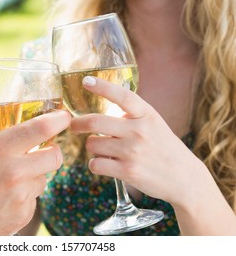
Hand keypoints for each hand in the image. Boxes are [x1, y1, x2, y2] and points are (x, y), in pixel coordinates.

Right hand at [0, 83, 70, 235]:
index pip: (41, 128)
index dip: (59, 119)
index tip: (64, 116)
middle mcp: (14, 172)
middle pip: (55, 156)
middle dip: (51, 150)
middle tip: (40, 148)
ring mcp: (20, 197)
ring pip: (45, 178)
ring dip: (36, 173)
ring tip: (12, 175)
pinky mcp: (23, 215)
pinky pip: (35, 198)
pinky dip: (26, 194)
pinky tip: (5, 195)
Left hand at [70, 76, 203, 206]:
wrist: (184, 178)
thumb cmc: (163, 148)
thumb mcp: (153, 123)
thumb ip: (131, 115)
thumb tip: (100, 111)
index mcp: (146, 114)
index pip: (123, 95)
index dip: (102, 87)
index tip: (86, 81)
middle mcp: (139, 130)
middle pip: (95, 122)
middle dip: (77, 123)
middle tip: (73, 125)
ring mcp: (133, 151)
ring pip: (92, 144)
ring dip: (92, 147)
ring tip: (104, 150)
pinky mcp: (127, 171)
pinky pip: (95, 164)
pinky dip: (95, 164)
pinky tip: (106, 164)